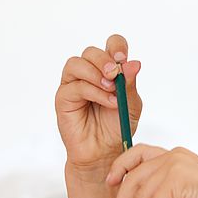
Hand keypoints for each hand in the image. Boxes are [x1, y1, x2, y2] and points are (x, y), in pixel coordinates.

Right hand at [55, 34, 141, 173]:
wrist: (105, 152)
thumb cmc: (117, 127)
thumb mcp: (132, 104)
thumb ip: (130, 84)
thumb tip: (134, 63)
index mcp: (107, 70)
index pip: (110, 46)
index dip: (116, 46)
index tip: (123, 58)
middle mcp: (88, 74)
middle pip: (90, 52)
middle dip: (104, 60)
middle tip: (115, 74)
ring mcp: (73, 85)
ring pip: (76, 63)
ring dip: (95, 73)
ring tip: (111, 89)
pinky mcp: (63, 99)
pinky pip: (75, 86)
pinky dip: (94, 91)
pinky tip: (108, 102)